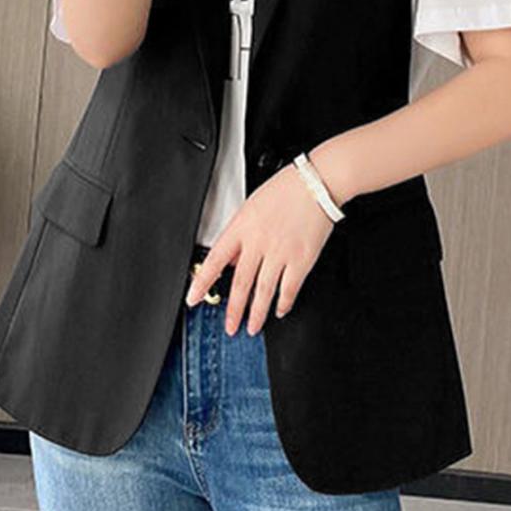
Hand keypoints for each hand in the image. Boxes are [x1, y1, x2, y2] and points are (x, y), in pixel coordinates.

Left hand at [185, 162, 336, 335]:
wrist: (316, 183)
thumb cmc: (285, 190)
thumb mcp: (251, 206)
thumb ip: (239, 234)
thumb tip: (231, 259)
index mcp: (241, 227)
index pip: (214, 261)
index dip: (202, 282)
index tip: (194, 298)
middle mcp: (258, 242)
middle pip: (240, 283)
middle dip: (233, 310)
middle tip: (230, 326)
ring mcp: (280, 253)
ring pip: (263, 292)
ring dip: (257, 313)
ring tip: (253, 327)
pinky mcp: (301, 259)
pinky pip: (289, 288)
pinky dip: (283, 303)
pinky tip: (280, 309)